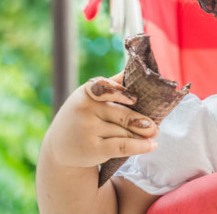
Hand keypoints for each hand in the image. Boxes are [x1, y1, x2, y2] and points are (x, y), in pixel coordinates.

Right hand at [43, 73, 158, 167]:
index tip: (135, 99)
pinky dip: (140, 146)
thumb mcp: (90, 99)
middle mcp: (84, 109)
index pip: (106, 89)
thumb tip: (134, 67)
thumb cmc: (83, 118)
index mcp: (87, 92)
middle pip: (123, 115)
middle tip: (156, 126)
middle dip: (143, 122)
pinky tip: (152, 146)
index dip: (121, 94)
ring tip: (155, 135)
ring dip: (144, 135)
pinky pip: (122, 146)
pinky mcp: (92, 148)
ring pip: (125, 131)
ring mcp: (87, 129)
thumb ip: (111, 85)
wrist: (60, 148)